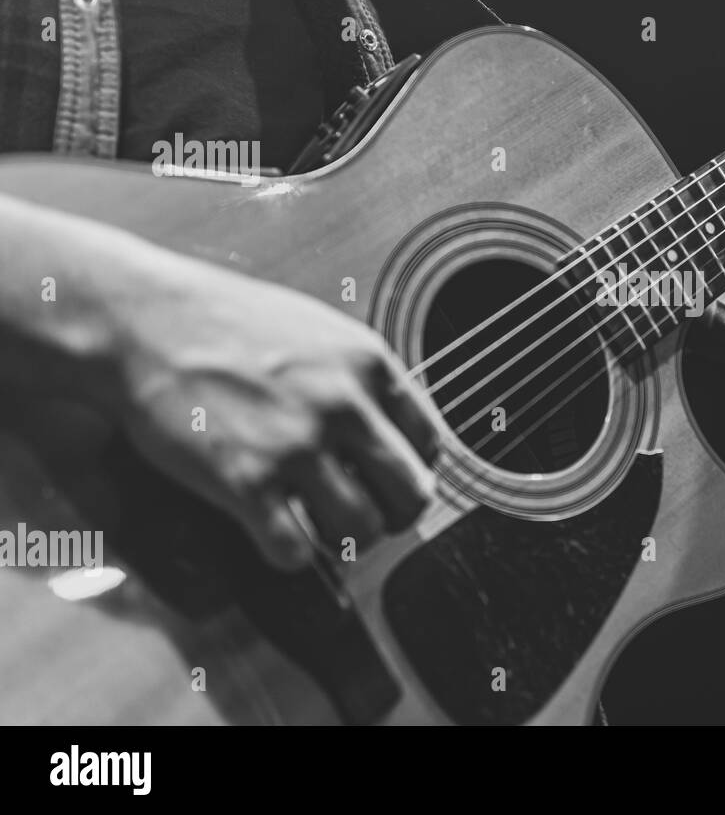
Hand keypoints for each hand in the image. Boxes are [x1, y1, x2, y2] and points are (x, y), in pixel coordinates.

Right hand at [112, 255, 438, 569]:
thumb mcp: (317, 329)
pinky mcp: (248, 483)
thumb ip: (358, 377)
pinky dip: (288, 556)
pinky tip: (270, 535)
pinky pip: (295, 552)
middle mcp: (346, 405)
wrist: (143, 319)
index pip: (430, 444)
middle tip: (367, 520)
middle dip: (393, 517)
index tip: (389, 483)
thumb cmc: (224, 321)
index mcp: (370, 364)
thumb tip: (388, 427)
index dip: (412, 473)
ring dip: (342, 541)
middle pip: (411, 495)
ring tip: (317, 528)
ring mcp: (298, 446)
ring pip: (362, 529)